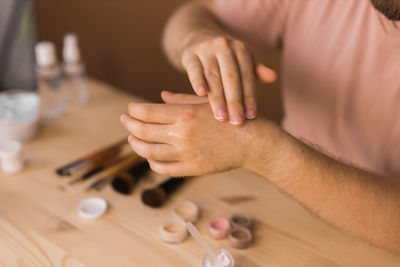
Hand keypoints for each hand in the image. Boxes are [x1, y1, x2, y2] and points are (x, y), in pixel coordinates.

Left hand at [120, 101, 273, 175]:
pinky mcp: (192, 168)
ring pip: (148, 152)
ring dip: (136, 144)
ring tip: (132, 138)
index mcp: (184, 114)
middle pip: (143, 131)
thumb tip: (162, 96)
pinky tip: (150, 157)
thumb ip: (182, 100)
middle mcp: (182, 134)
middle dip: (129, 124)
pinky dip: (152, 163)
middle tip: (125, 120)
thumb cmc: (230, 116)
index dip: (133, 110)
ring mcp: (186, 154)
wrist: (252, 141)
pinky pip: (164, 168)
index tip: (130, 109)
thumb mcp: (206, 103)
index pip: (146, 112)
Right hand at [181, 35, 276, 124]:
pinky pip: (194, 69)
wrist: (195, 37)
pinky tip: (201, 94)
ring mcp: (205, 49)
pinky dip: (198, 81)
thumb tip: (273, 77)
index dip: (249, 96)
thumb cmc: (223, 55)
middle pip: (231, 78)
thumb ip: (255, 70)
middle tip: (237, 122)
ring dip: (217, 98)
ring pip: (213, 76)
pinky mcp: (189, 54)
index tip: (251, 116)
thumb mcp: (241, 59)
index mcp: (241, 49)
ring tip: (221, 117)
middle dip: (234, 102)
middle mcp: (224, 46)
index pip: (247, 76)